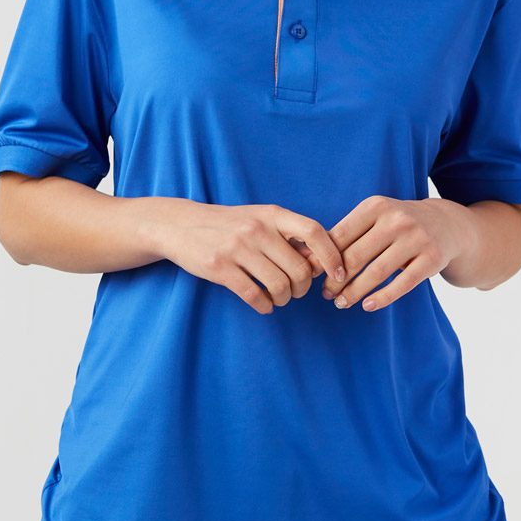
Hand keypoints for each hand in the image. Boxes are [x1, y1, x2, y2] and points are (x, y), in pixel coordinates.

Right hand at [155, 201, 345, 315]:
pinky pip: (254, 295)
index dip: (332, 256)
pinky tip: (264, 305)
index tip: (339, 274)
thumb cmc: (229, 225)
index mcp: (272, 214)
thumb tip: (321, 261)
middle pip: (299, 268)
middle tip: (296, 291)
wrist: (181, 225)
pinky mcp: (219, 267)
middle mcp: (257, 229)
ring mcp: (237, 248)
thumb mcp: (259, 219)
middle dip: (304, 287)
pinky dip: (265, 306)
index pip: (314, 232)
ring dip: (285, 299)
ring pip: (279, 285)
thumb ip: (288, 236)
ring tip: (279, 298)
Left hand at [320, 195, 476, 312]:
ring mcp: (416, 239)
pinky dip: (381, 298)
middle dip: (336, 280)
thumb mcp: (375, 217)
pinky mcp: (431, 259)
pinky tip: (367, 306)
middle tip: (326, 294)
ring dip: (354, 293)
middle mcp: (396, 220)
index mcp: (376, 206)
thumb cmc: (398, 224)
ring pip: (376, 273)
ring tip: (342, 303)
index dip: (324, 259)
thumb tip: (309, 259)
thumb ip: (347, 234)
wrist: (446, 224)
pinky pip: (402, 284)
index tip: (313, 275)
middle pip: (356, 257)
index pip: (341, 236)